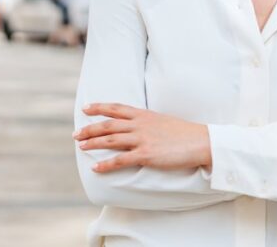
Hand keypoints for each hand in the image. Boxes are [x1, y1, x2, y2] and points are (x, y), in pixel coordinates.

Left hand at [75, 103, 210, 172]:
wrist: (200, 142)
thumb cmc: (184, 133)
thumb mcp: (163, 121)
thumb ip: (148, 122)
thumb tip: (137, 126)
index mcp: (143, 114)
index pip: (116, 108)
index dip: (99, 107)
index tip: (86, 108)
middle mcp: (139, 125)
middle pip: (108, 125)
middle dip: (89, 129)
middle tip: (76, 134)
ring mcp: (142, 139)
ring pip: (110, 140)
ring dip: (93, 143)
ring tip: (81, 147)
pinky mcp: (146, 155)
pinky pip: (120, 160)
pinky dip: (106, 165)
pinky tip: (96, 168)